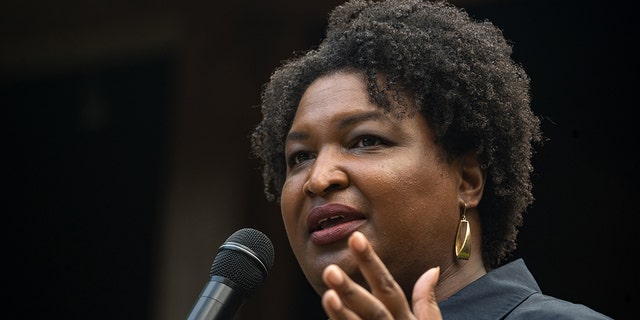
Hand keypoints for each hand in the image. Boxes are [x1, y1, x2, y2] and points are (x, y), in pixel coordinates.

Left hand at [321, 231, 441, 319]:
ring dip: (342, 314)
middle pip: (373, 309)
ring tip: (327, 295)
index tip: (355, 238)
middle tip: (330, 269)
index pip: (389, 288)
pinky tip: (328, 318)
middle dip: (352, 290)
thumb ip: (426, 303)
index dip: (371, 263)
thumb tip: (431, 270)